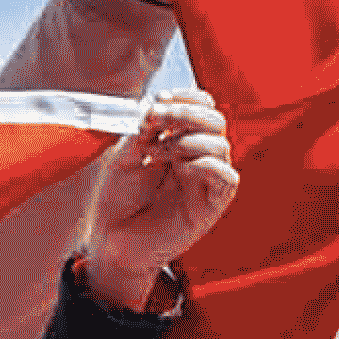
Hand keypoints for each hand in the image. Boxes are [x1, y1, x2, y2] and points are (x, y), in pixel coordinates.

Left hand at [75, 91, 239, 306]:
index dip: (185, 97)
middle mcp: (197, 157)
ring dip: (186, 140)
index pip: (201, 106)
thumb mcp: (122, 157)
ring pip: (220, 144)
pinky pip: (227, 176)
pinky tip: (179, 168)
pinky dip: (204, 163)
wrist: (112, 242)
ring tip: (154, 154)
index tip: (159, 99)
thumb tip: (155, 106)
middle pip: (215, 119)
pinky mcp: (212, 205)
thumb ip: (140, 132)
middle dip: (185, 113)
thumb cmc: (118, 201)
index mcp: (180, 140)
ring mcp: (206, 180)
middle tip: (156, 121)